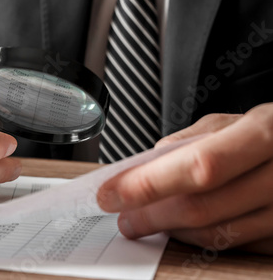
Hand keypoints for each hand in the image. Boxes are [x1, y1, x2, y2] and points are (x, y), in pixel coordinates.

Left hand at [97, 103, 272, 254]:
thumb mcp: (236, 121)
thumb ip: (191, 141)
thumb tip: (146, 166)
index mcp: (266, 134)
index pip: (197, 167)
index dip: (148, 184)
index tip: (111, 193)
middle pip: (202, 208)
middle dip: (150, 215)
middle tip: (123, 216)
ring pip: (216, 235)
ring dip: (170, 231)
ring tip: (144, 221)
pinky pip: (236, 247)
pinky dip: (200, 239)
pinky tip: (181, 228)